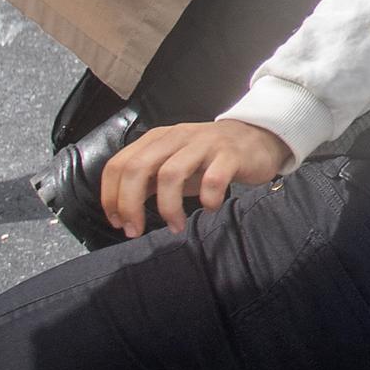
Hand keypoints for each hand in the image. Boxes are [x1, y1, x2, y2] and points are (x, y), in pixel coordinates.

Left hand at [100, 116, 290, 236]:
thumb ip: (148, 179)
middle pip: (138, 168)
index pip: (119, 164)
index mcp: (156, 139)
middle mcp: (176, 137)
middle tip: (135, 231)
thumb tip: (120, 209)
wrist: (258, 138)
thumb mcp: (173, 163)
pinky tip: (210, 209)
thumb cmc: (210, 157)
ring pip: (171, 174)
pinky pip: (213, 180)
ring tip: (175, 227)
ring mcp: (204, 144)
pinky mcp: (230, 155)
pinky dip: (208, 199)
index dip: (111, 196)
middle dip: (130, 205)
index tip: (118, 222)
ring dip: (167, 208)